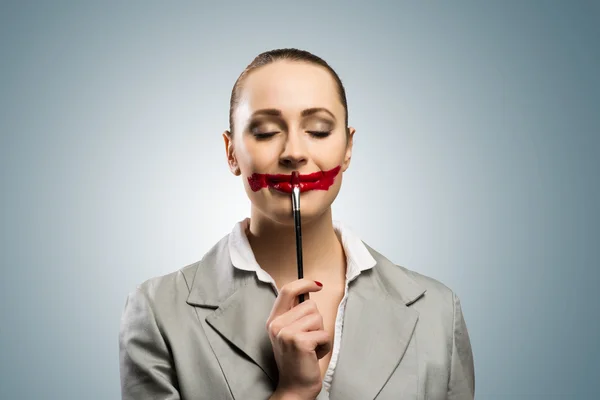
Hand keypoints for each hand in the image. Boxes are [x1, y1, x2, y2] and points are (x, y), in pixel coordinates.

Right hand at [266, 279, 332, 398]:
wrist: (295, 388)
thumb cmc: (298, 360)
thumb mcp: (290, 333)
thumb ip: (295, 313)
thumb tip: (311, 290)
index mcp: (274, 320)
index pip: (287, 290)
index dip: (304, 283)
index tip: (317, 285)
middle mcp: (277, 324)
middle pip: (310, 305)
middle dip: (316, 322)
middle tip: (308, 339)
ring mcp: (286, 332)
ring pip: (318, 318)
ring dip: (321, 333)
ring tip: (311, 348)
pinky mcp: (299, 341)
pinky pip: (324, 333)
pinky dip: (325, 344)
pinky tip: (314, 355)